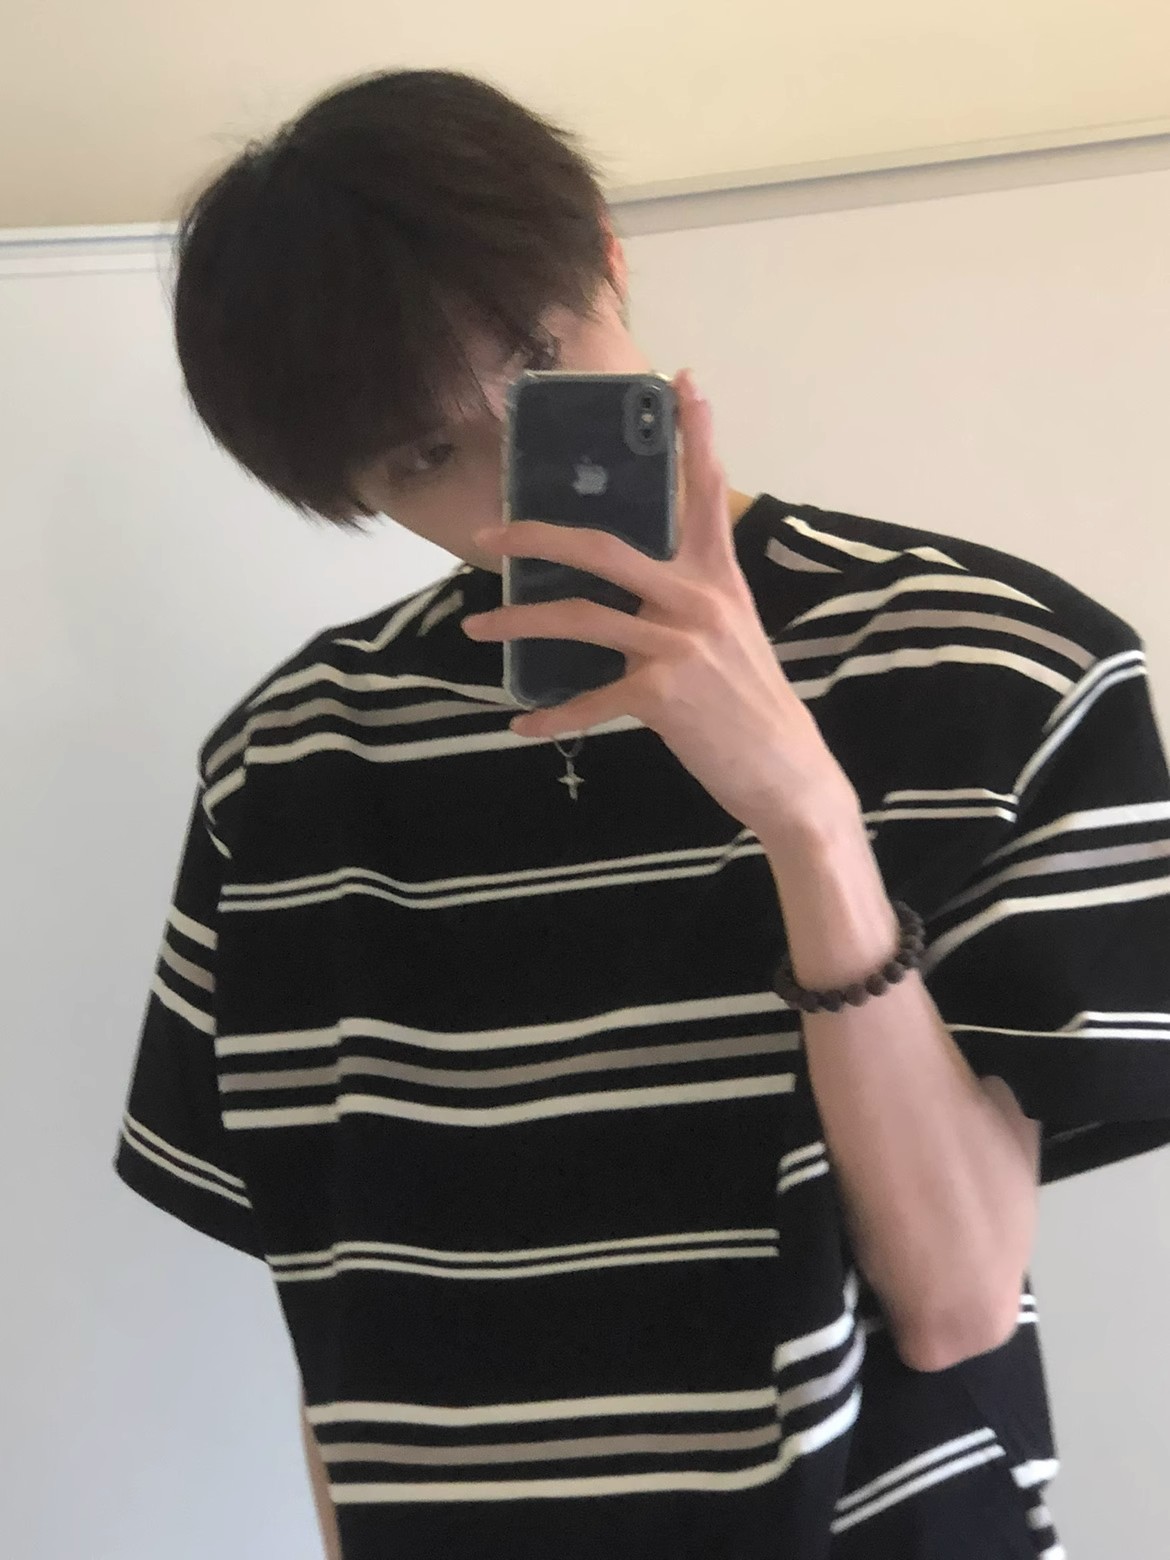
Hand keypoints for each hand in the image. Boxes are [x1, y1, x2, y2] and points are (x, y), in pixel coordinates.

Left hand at [462, 369, 855, 842]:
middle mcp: (697, 600)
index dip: (696, 435)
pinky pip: (588, 701)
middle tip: (487, 535)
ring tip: (476, 629)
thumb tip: (630, 590)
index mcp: (717, 577)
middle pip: (603, 548)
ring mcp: (678, 644)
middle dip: (536, 536)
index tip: (685, 381)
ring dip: (518, 624)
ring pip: (578, 617)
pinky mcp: (661, 693)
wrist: (786, 771)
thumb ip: (688, 601)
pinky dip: (552, 719)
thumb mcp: (732, 633)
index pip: (705, 493)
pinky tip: (523, 727)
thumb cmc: (752, 704)